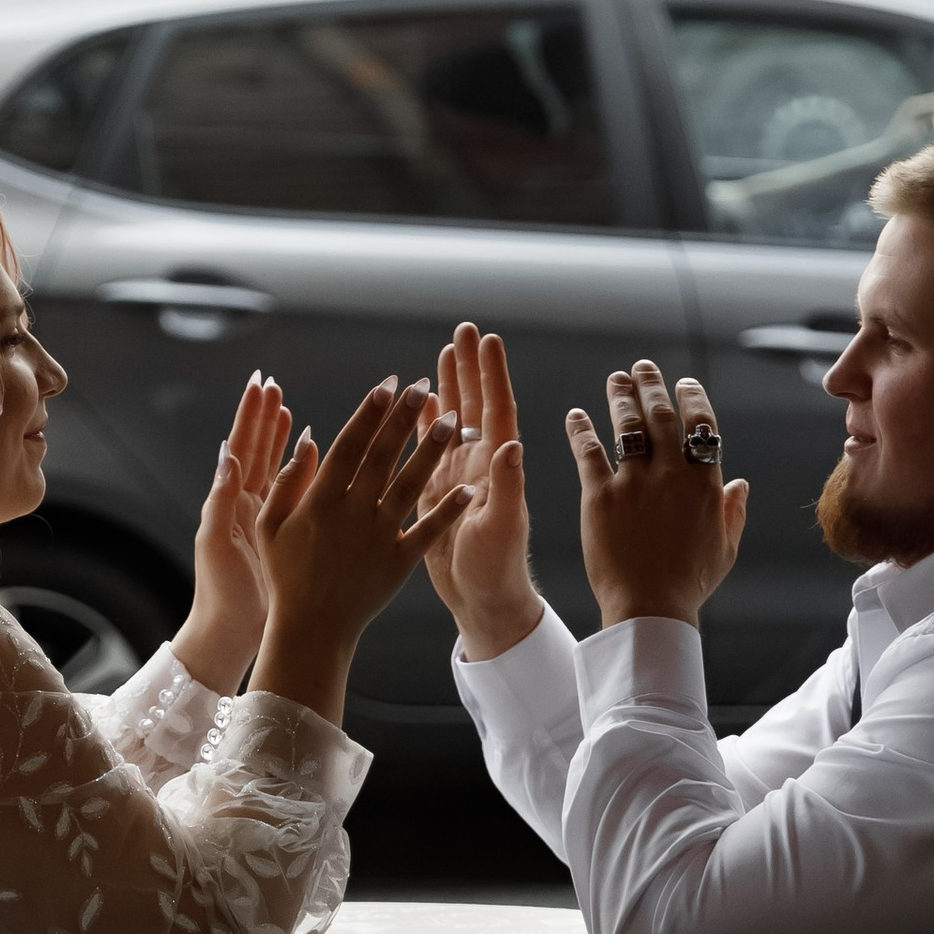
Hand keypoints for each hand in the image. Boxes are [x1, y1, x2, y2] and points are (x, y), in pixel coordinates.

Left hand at [176, 373, 303, 694]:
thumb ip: (220, 500)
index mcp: (229, 500)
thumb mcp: (215, 544)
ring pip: (276, 468)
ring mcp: (265, 518)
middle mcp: (245, 503)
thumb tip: (225, 455)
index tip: (262, 385)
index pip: (241, 447)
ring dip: (282, 440)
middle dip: (267, 418)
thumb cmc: (218, 591)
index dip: (252, 416)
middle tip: (276, 386)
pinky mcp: (283, 536)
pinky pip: (296, 497)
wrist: (231, 632)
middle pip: (258, 449)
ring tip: (290, 410)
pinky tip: (314, 458)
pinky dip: (302, 474)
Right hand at [253, 382, 465, 722]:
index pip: (349, 445)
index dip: (369, 413)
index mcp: (320, 499)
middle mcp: (353, 512)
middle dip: (403, 418)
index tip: (386, 384)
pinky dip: (449, 510)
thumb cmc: (284, 575)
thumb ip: (288, 481)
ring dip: (431, 451)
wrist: (311, 629)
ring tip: (452, 420)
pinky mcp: (399, 562)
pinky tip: (468, 487)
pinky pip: (428, 530)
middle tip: (421, 385)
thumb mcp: (269, 525)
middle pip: (383, 455)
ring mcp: (379, 536)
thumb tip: (309, 438)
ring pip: (411, 484)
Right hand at [421, 324, 539, 663]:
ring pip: (454, 421)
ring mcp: (460, 476)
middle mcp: (480, 464)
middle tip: (465, 328)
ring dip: (451, 386)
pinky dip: (427, 422)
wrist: (483, 604)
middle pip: (475, 404)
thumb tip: (512, 442)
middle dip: (470, 366)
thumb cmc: (497, 570)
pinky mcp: (439, 492)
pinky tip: (421, 402)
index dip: (492, 372)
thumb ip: (506, 484)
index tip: (488, 337)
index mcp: (497, 467)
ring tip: (446, 351)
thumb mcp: (502, 527)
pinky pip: (431, 448)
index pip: (496, 409)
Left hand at [564, 359, 747, 628]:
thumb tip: (741, 481)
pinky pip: (588, 452)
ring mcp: (634, 482)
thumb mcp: (724, 548)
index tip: (684, 383)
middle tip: (642, 366)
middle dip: (652, 384)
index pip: (702, 425)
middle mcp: (670, 475)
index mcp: (705, 484)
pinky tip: (575, 415)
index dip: (692, 398)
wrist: (649, 609)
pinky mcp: (599, 495)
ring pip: (626, 424)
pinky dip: (580, 429)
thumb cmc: (689, 583)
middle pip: (662, 415)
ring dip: (620, 396)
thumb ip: (732, 511)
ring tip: (615, 379)